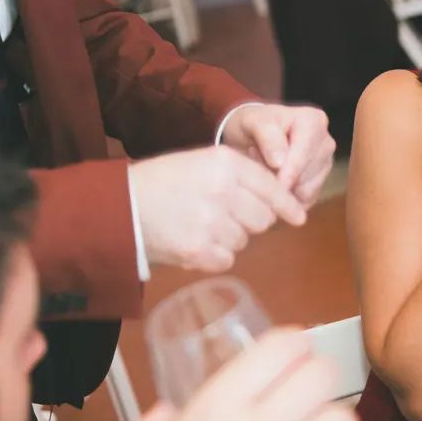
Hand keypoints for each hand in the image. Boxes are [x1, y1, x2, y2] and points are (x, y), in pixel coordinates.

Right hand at [130, 146, 306, 271]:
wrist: (122, 206)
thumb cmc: (165, 181)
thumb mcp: (204, 161)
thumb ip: (243, 175)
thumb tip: (283, 203)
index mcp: (226, 162)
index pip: (272, 187)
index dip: (287, 205)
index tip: (298, 216)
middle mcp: (223, 190)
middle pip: (263, 218)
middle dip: (249, 220)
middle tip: (222, 213)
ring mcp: (212, 222)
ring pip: (245, 239)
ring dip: (230, 237)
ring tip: (201, 223)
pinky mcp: (200, 251)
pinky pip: (227, 259)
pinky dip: (214, 255)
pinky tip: (194, 239)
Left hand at [221, 103, 334, 206]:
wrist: (252, 135)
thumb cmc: (253, 124)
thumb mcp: (252, 121)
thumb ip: (267, 136)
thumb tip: (279, 162)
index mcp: (314, 121)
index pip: (304, 155)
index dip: (286, 172)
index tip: (268, 183)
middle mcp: (326, 142)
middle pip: (307, 175)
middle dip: (281, 179)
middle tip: (259, 169)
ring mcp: (325, 164)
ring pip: (307, 191)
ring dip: (284, 189)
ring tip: (266, 172)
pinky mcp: (320, 183)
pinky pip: (306, 201)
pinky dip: (288, 197)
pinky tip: (275, 182)